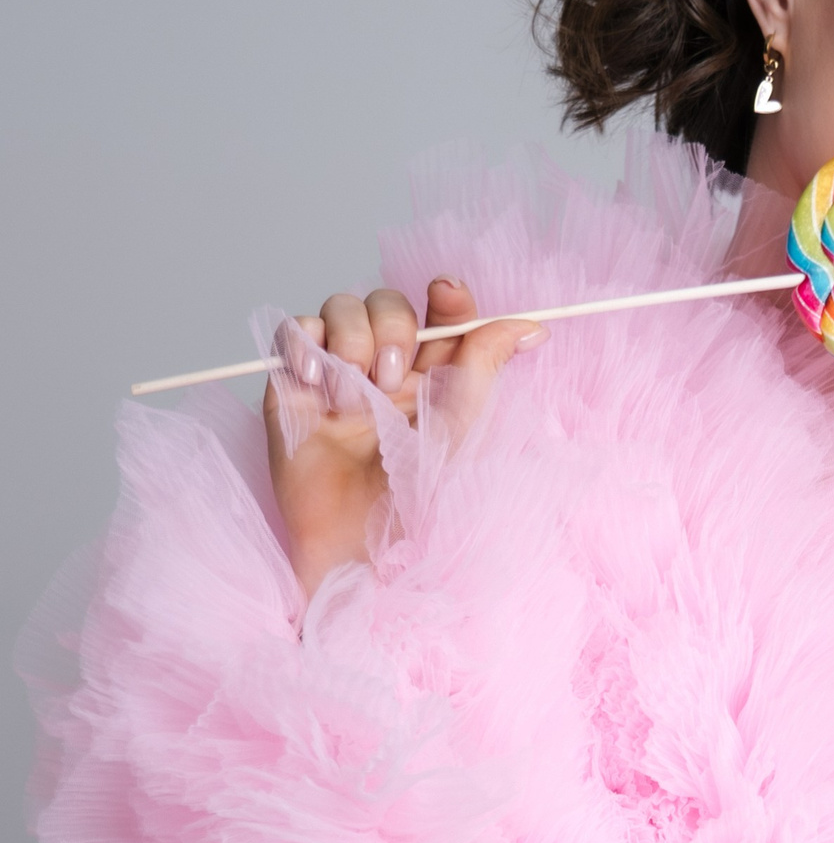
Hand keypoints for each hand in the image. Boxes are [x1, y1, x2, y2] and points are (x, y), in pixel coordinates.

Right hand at [264, 278, 544, 598]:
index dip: (445, 297)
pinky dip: (305, 343)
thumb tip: (532, 326)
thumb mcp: (462, 425)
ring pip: (339, 308)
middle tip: (393, 376)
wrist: (362, 547)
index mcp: (433, 379)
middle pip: (385, 302)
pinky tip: (319, 383)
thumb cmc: (420, 501)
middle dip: (393, 325)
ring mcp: (337, 378)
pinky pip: (292, 332)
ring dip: (350, 337)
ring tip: (354, 392)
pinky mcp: (292, 389)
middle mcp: (385, 373)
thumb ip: (486, 365)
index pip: (438, 313)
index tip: (448, 295)